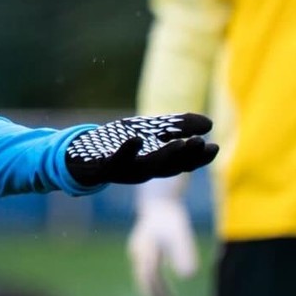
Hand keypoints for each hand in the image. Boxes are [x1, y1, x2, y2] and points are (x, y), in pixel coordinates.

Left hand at [64, 114, 217, 186]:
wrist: (81, 154)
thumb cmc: (121, 142)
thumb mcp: (151, 130)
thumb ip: (179, 126)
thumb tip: (210, 124)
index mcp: (157, 163)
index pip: (183, 164)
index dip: (199, 158)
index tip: (214, 147)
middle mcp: (144, 171)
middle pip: (170, 167)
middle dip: (186, 156)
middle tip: (201, 143)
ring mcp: (124, 170)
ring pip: (148, 168)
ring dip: (165, 156)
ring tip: (179, 142)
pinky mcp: (104, 167)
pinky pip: (116, 161)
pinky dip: (127, 151)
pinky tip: (136, 140)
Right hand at [127, 181, 198, 295]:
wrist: (158, 200)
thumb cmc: (171, 218)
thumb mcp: (181, 234)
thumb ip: (183, 254)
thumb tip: (188, 276)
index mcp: (146, 250)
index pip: (150, 277)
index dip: (158, 292)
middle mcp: (138, 252)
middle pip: (143, 278)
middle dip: (153, 294)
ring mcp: (137, 250)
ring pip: (142, 274)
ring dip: (151, 288)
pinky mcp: (141, 248)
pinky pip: (144, 268)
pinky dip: (151, 280)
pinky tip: (161, 284)